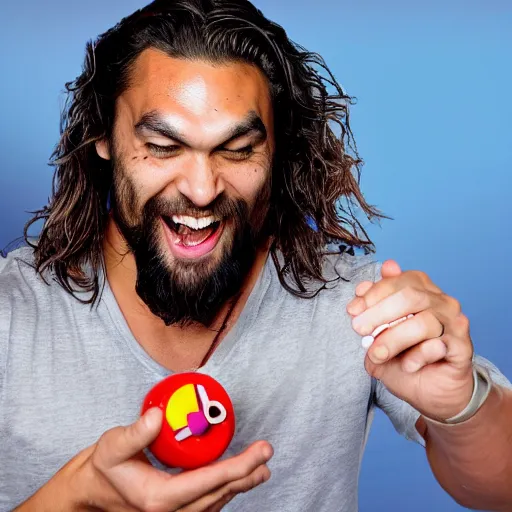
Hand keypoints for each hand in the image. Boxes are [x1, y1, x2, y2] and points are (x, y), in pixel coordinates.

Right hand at [17, 408, 272, 511]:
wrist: (93, 491)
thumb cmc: (104, 468)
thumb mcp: (112, 446)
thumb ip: (136, 433)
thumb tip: (159, 416)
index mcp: (159, 498)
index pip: (208, 483)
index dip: (238, 467)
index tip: (260, 452)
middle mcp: (171, 511)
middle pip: (219, 493)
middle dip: (246, 473)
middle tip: (266, 453)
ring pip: (216, 500)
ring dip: (240, 484)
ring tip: (261, 468)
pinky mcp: (176, 508)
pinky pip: (208, 500)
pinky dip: (225, 488)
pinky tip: (238, 478)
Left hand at [346, 260, 474, 420]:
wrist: (431, 393)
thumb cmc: (404, 358)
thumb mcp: (378, 334)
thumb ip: (370, 310)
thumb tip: (361, 287)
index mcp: (421, 290)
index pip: (397, 281)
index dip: (373, 294)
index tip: (352, 311)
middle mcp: (441, 301)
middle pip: (410, 296)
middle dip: (379, 313)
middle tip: (359, 330)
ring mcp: (454, 323)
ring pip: (423, 322)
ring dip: (393, 339)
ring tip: (377, 355)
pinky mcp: (463, 347)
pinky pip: (438, 346)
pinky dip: (417, 356)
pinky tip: (407, 365)